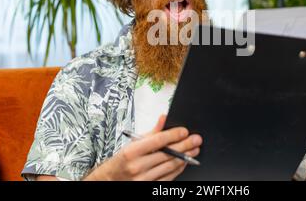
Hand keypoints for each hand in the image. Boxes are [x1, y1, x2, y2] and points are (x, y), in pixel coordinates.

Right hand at [84, 115, 201, 180]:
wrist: (109, 181)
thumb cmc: (122, 161)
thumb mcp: (132, 143)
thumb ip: (151, 132)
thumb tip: (164, 118)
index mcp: (131, 152)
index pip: (158, 141)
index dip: (173, 135)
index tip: (185, 131)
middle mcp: (136, 167)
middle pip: (167, 154)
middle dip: (185, 145)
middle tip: (196, 139)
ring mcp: (143, 180)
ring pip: (170, 166)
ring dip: (185, 157)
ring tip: (194, 149)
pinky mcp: (149, 188)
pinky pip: (169, 177)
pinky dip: (179, 169)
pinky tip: (184, 162)